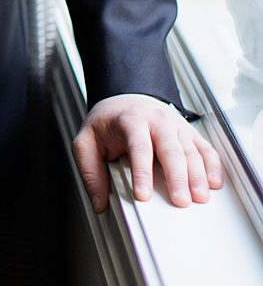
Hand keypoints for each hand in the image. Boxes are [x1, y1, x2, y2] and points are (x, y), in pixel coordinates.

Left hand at [72, 93, 222, 212]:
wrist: (125, 98)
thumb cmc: (108, 123)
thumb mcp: (87, 141)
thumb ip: (90, 171)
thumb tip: (99, 202)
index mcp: (130, 121)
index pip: (138, 146)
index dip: (141, 172)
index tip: (142, 195)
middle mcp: (156, 121)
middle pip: (170, 148)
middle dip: (177, 175)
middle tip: (180, 200)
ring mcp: (176, 126)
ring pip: (190, 150)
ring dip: (197, 174)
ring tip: (199, 197)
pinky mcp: (189, 134)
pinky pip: (205, 148)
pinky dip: (212, 165)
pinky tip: (213, 183)